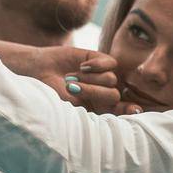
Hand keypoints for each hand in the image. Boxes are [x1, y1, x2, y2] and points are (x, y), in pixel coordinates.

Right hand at [0, 41, 123, 113]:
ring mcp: (101, 77)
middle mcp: (102, 94)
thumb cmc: (51, 94)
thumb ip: (91, 110)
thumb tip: (117, 109)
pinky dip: (97, 65)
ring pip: (111, 79)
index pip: (120, 112)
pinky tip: (82, 67)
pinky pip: (110, 63)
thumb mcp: (69, 106)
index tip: (135, 110)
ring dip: (90, 79)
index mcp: (98, 110)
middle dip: (94, 92)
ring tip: (71, 78)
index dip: (128, 111)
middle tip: (73, 88)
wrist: (37, 72)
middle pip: (114, 95)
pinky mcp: (98, 60)